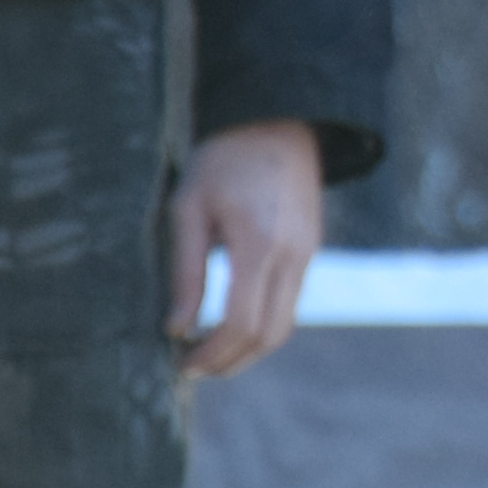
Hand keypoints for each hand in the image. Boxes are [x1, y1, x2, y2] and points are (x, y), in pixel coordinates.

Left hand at [166, 118, 325, 378]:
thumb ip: (185, 272)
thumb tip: (177, 328)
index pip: (241, 322)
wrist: (275, 120)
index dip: (211, 353)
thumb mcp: (188, 208)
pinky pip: (290, 301)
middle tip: (192, 367)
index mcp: (259, 243)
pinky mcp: (310, 248)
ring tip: (209, 350)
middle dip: (230, 362)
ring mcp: (308, 252)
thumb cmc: (222, 161)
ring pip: (285, 324)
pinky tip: (230, 319)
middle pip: (269, 335)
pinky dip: (262, 322)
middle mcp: (292, 253)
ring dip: (248, 348)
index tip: (181, 362)